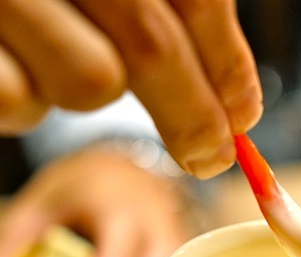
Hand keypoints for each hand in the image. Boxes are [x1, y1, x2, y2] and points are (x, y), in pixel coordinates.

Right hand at [0, 0, 262, 177]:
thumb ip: (173, 20)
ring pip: (93, 81)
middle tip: (213, 157)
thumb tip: (237, 102)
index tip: (243, 116)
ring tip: (69, 61)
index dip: (227, 65)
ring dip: (96, 88)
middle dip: (195, 116)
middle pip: (153, 48)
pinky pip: (23, 102)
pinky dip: (32, 102)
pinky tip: (21, 74)